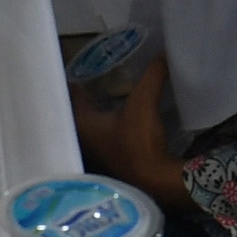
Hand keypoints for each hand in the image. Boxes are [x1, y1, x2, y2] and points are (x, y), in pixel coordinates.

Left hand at [72, 62, 197, 218]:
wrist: (156, 181)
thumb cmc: (140, 142)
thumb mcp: (144, 102)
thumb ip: (152, 76)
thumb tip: (162, 55)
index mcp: (83, 124)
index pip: (73, 97)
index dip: (77, 83)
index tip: (80, 70)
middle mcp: (84, 141)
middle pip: (81, 114)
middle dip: (86, 99)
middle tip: (95, 80)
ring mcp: (97, 155)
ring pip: (93, 128)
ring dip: (99, 115)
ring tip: (108, 97)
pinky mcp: (112, 164)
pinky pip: (106, 138)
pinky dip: (110, 128)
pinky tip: (122, 121)